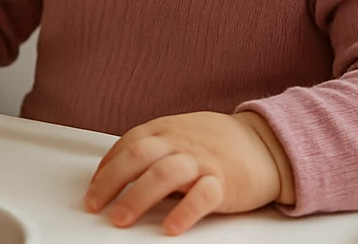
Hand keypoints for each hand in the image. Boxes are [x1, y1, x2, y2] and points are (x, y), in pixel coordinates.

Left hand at [84, 111, 294, 235]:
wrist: (265, 143)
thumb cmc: (217, 142)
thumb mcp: (179, 134)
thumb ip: (151, 147)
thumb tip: (114, 171)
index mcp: (166, 130)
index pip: (128, 145)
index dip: (106, 168)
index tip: (92, 190)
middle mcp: (180, 142)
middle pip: (138, 157)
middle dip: (112, 183)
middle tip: (95, 205)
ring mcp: (202, 161)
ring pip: (164, 175)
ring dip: (137, 198)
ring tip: (121, 219)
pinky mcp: (224, 182)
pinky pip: (202, 196)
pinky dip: (184, 212)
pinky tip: (170, 228)